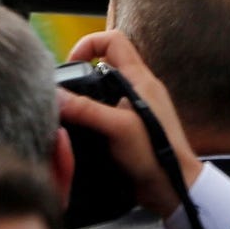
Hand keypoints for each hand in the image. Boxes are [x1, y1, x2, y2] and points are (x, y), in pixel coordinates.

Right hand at [61, 30, 202, 216]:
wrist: (173, 188)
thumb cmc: (156, 152)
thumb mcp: (118, 128)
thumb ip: (87, 110)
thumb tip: (56, 96)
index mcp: (140, 78)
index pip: (114, 40)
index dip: (89, 44)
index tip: (71, 64)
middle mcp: (139, 88)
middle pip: (105, 64)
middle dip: (82, 74)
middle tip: (65, 93)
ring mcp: (136, 107)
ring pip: (104, 90)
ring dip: (86, 98)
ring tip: (69, 114)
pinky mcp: (132, 127)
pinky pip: (107, 111)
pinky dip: (92, 116)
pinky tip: (82, 132)